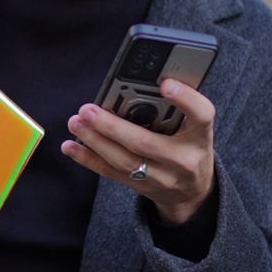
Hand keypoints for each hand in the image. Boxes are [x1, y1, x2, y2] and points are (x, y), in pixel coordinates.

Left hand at [61, 78, 215, 223]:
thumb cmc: (189, 145)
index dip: (185, 99)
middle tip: (88, 110)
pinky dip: (88, 158)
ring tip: (76, 122)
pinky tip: (71, 145)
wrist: (193, 192)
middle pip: (146, 143)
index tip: (165, 83)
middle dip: (112, 126)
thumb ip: (175, 107)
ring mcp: (161, 178)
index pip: (201, 115)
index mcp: (200, 136)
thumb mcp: (193, 127)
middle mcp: (183, 160)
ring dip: (95, 141)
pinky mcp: (140, 186)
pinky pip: (111, 173)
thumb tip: (143, 79)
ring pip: (124, 160)